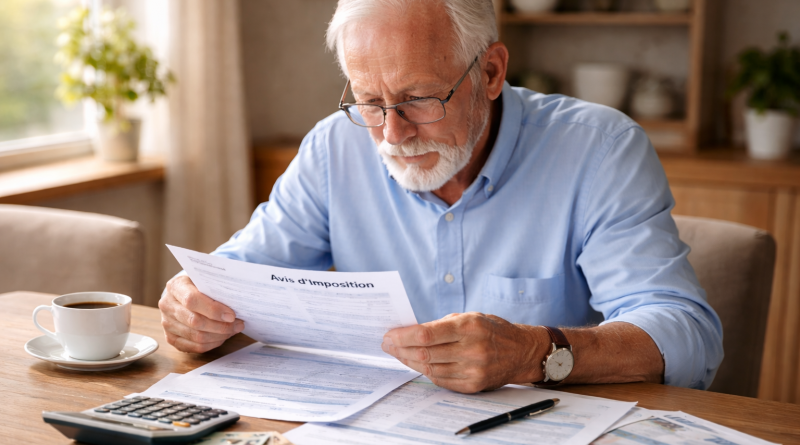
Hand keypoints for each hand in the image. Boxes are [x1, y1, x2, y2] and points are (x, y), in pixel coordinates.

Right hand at [158, 275, 244, 352]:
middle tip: (238, 325)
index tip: (232, 315)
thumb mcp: (205, 280)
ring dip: (219, 336)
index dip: (213, 310)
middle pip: (195, 321)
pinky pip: (194, 347)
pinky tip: (222, 337)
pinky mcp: (171, 338)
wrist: (183, 294)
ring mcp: (167, 323)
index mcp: (175, 286)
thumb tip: (237, 303)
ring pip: (196, 336)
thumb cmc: (199, 286)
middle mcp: (167, 305)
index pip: (192, 300)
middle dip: (220, 326)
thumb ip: (216, 288)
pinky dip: (212, 344)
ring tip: (232, 330)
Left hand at [381, 312, 547, 392]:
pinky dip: (426, 372)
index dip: (403, 336)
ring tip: (399, 354)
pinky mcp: (474, 385)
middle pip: (425, 353)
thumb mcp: (470, 316)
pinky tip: (418, 364)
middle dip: (401, 349)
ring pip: (430, 369)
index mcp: (469, 327)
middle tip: (387, 345)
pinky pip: (441, 380)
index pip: (426, 334)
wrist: (522, 351)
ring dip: (409, 362)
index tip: (389, 335)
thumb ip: (442, 324)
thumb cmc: (492, 329)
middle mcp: (472, 349)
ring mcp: (474, 370)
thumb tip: (410, 332)